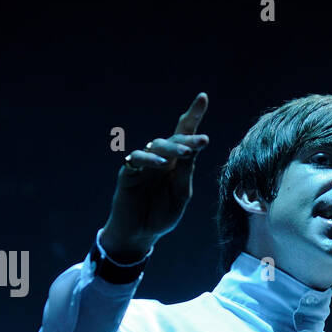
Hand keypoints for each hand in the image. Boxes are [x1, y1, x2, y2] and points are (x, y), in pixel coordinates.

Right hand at [102, 92, 210, 257]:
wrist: (140, 234)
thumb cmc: (162, 214)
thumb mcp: (181, 194)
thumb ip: (185, 172)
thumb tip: (193, 147)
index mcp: (176, 162)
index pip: (185, 134)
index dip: (192, 115)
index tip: (202, 97)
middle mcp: (160, 158)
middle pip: (173, 138)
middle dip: (189, 137)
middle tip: (203, 140)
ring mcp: (143, 164)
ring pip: (157, 145)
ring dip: (173, 147)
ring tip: (187, 153)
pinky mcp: (128, 172)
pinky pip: (137, 159)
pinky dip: (148, 159)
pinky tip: (160, 163)